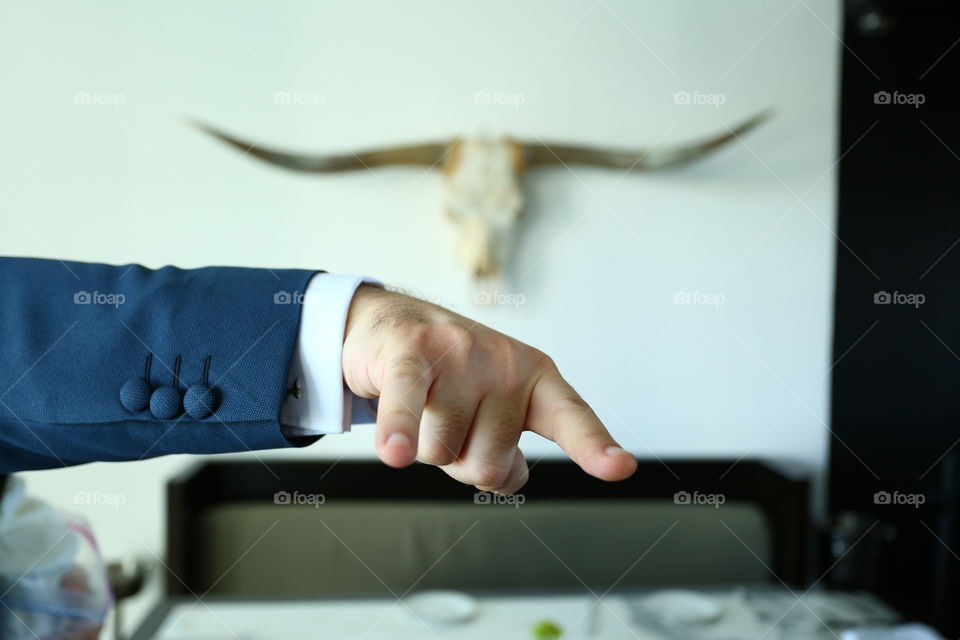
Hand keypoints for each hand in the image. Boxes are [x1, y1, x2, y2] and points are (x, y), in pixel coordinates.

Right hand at [341, 285, 636, 492]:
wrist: (393, 322)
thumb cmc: (450, 377)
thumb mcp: (493, 409)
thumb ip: (508, 449)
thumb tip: (510, 476)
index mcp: (536, 379)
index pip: (571, 419)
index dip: (594, 447)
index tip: (619, 467)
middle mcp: (505, 364)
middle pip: (487, 465)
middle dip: (459, 463)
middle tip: (447, 423)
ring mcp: (460, 355)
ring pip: (440, 452)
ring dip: (421, 446)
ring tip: (421, 408)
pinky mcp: (411, 351)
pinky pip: (408, 406)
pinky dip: (399, 432)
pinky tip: (395, 452)